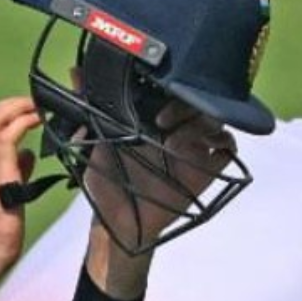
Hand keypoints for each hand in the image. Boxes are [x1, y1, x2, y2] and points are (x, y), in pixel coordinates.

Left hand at [84, 98, 235, 248]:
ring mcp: (192, 148)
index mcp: (150, 121)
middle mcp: (175, 130)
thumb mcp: (92, 151)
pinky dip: (223, 143)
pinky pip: (227, 148)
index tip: (152, 98)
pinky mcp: (206, 170)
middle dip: (184, 104)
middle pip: (196, 100)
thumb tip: (74, 75)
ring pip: (214, 119)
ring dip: (200, 124)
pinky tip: (203, 152)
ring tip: (175, 142)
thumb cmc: (107, 186)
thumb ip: (87, 118)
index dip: (166, 88)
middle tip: (163, 120)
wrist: (122, 225)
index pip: (171, 92)